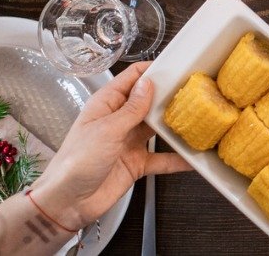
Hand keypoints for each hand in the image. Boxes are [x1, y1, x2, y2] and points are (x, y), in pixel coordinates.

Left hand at [29, 62, 191, 227]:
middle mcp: (120, 119)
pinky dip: (177, 159)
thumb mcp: (106, 130)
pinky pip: (162, 159)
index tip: (177, 66)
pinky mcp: (136, 164)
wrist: (67, 203)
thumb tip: (149, 83)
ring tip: (201, 118)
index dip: (153, 70)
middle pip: (149, 101)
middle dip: (170, 96)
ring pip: (158, 129)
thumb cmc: (76, 161)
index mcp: (107, 104)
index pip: (132, 78)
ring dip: (176, 126)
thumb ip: (131, 109)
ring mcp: (129, 142)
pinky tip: (194, 158)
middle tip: (198, 91)